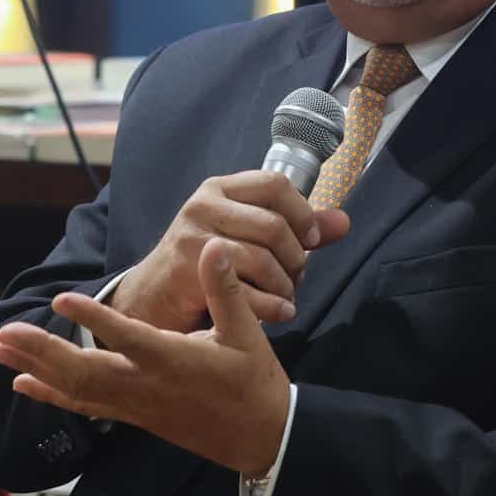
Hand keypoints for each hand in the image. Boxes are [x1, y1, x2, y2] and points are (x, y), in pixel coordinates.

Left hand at [0, 239, 291, 477]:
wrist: (262, 439)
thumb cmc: (254, 382)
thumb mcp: (246, 333)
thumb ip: (224, 288)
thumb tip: (212, 245)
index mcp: (174, 360)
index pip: (127, 337)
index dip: (94, 318)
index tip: (62, 298)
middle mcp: (147, 386)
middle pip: (85, 371)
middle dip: (43, 351)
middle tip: (6, 332)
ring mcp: (136, 405)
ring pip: (77, 391)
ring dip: (37, 369)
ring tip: (1, 349)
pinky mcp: (134, 416)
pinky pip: (85, 407)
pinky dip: (52, 395)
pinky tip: (23, 385)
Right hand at [113, 170, 348, 330]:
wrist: (151, 298)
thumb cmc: (205, 265)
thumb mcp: (245, 236)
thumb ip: (294, 229)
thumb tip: (344, 222)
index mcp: (220, 188)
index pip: (276, 183)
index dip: (303, 213)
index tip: (312, 240)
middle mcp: (203, 205)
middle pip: (274, 225)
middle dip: (296, 258)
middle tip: (296, 277)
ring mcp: (193, 238)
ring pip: (263, 259)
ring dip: (285, 286)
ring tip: (286, 297)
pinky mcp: (187, 273)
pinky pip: (247, 291)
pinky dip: (272, 307)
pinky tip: (278, 312)